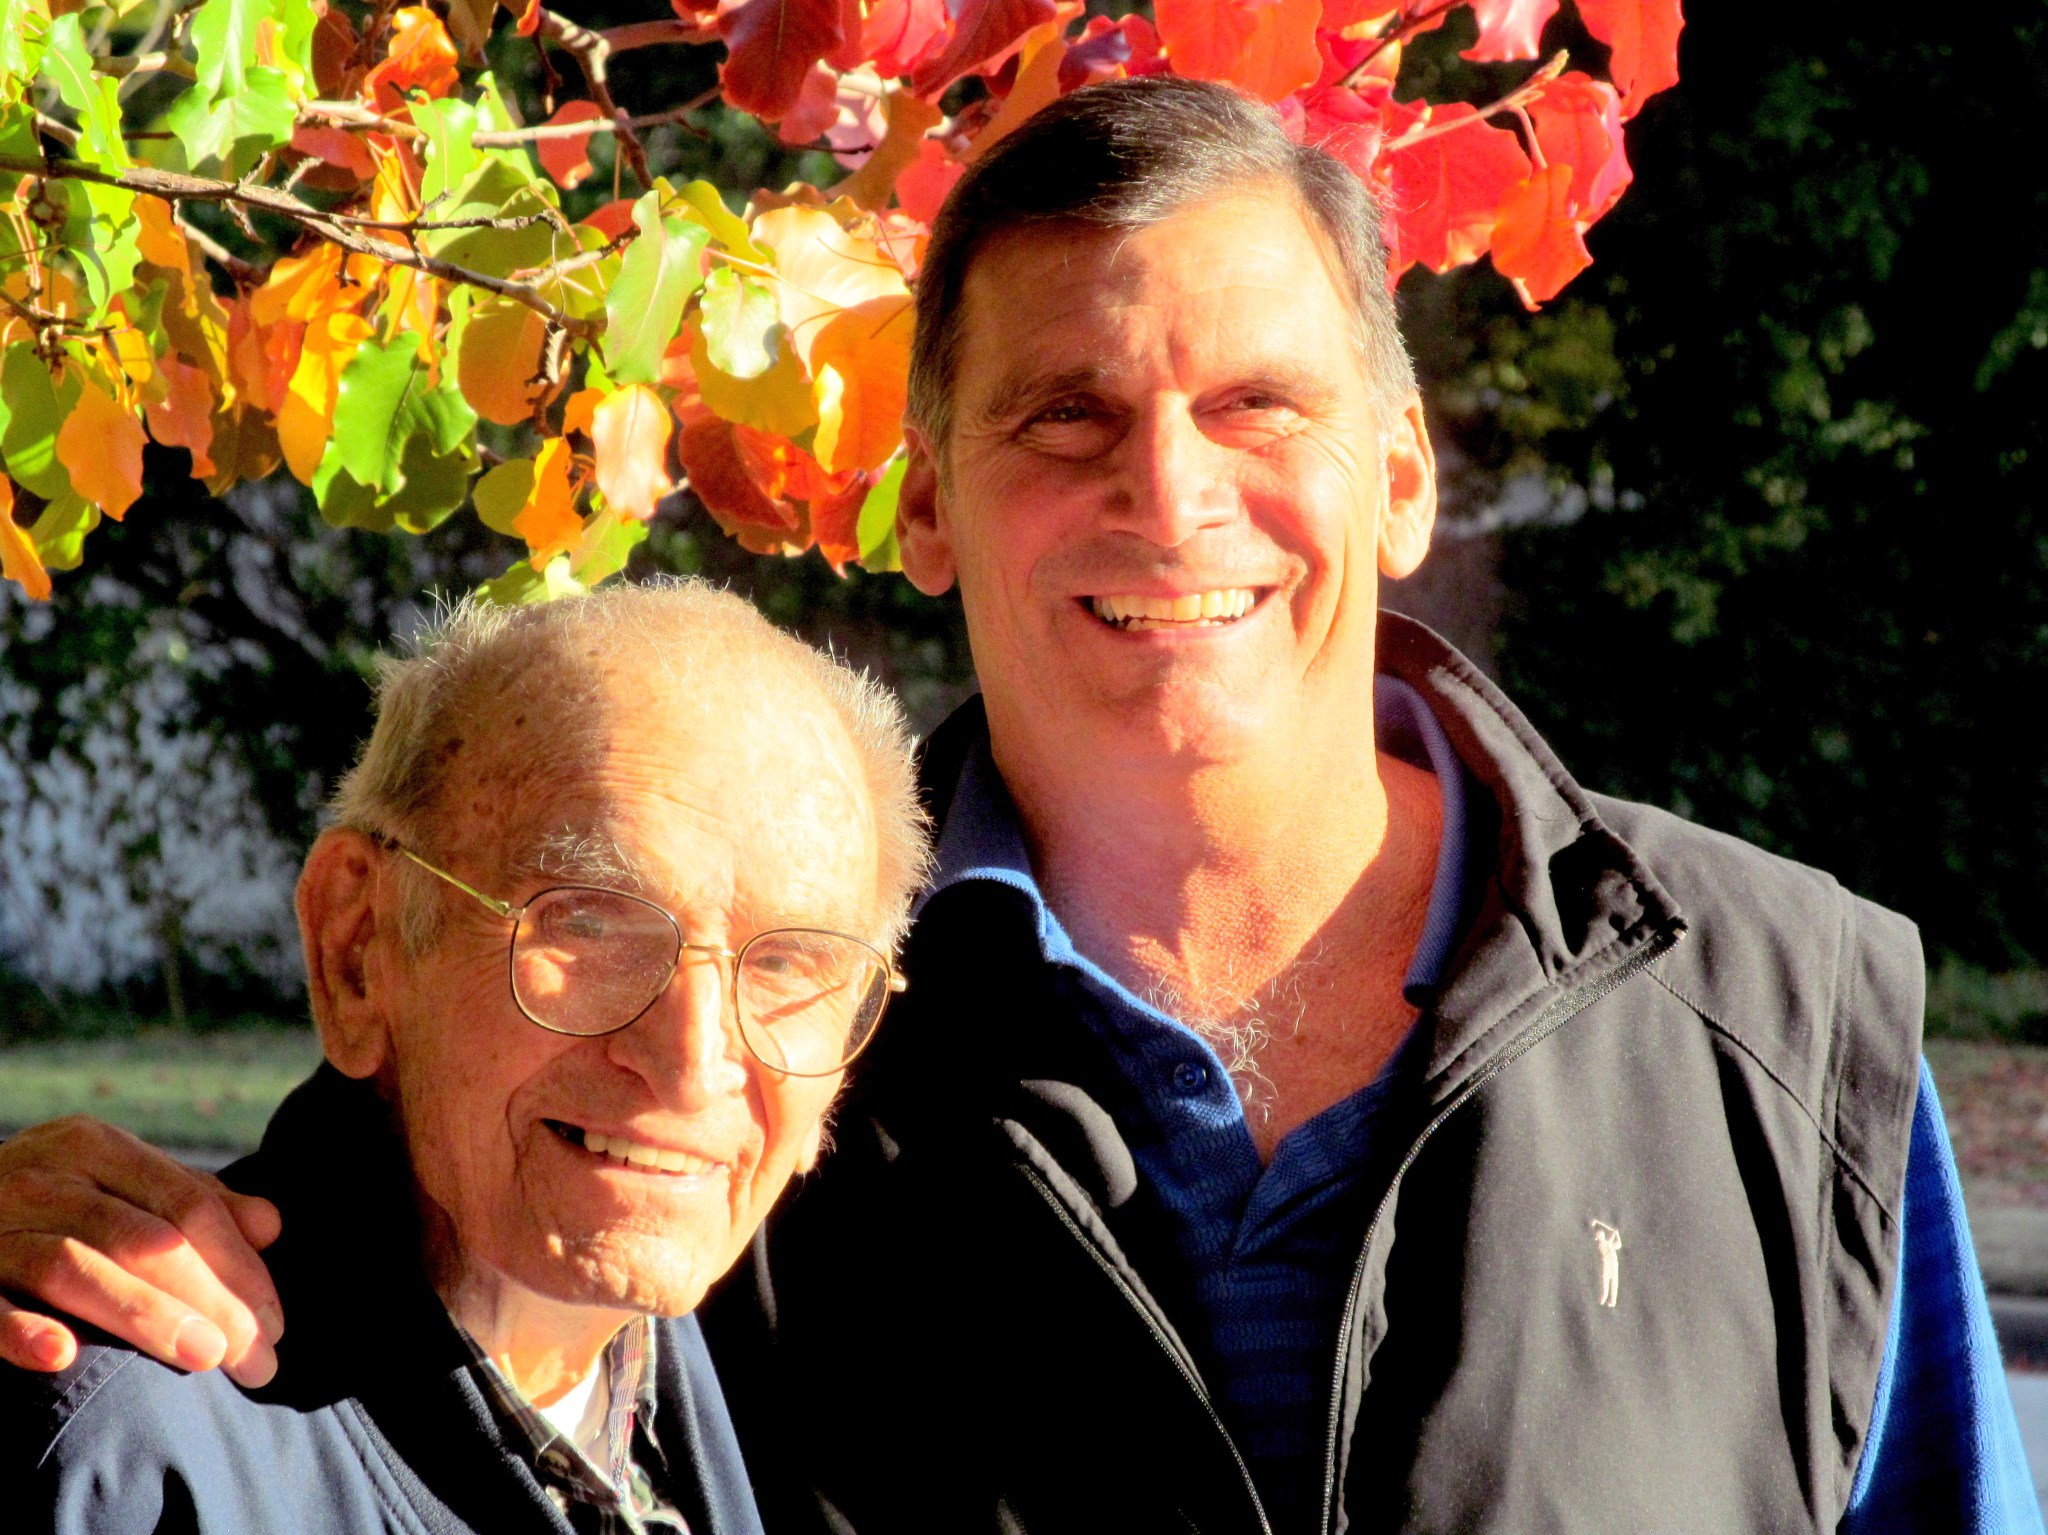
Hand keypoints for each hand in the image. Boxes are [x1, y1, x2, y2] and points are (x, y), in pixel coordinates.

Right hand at [0, 1117, 283, 1384]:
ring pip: (74, 1266)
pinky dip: (20, 1329)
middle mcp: (44, 1176)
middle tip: (256, 1359)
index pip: (187, 1205)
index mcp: (95, 1148)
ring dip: (144, 1313)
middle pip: (142, 1238)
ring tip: (204, 1355)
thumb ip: (192, 1200)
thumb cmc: (52, 1202)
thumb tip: (271, 1225)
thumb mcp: (118, 1182)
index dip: (239, 1265)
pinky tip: (63, 1356)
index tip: (276, 1325)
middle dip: (210, 1298)